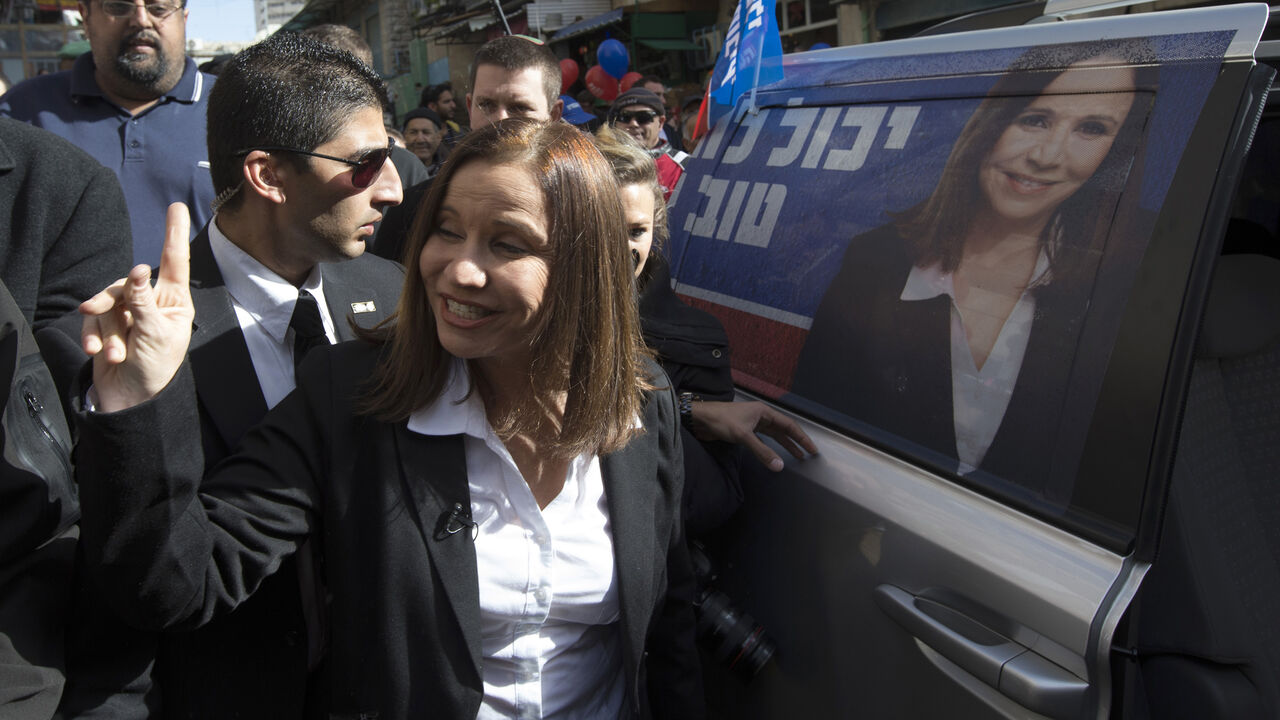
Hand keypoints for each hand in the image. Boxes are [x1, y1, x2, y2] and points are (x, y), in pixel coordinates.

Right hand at [80, 203, 193, 412]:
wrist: (132, 400)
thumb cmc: (155, 368)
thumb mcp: (154, 333)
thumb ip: (142, 300)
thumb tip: (139, 268)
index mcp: (174, 301)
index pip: (174, 261)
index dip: (174, 233)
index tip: (178, 206)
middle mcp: (153, 302)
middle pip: (127, 282)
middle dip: (113, 301)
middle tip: (104, 316)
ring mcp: (130, 313)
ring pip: (107, 301)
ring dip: (106, 328)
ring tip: (113, 352)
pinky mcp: (108, 326)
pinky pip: (94, 319)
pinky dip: (93, 335)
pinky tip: (98, 353)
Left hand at [690, 400, 817, 471]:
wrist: (701, 419)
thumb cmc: (721, 420)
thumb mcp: (744, 436)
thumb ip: (762, 452)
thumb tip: (779, 465)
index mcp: (764, 412)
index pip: (789, 425)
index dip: (802, 438)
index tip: (811, 448)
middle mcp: (760, 416)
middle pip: (783, 430)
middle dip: (796, 442)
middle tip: (808, 453)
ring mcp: (752, 424)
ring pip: (774, 436)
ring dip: (785, 445)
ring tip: (797, 456)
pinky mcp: (744, 432)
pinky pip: (763, 440)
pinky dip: (771, 448)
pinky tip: (775, 454)